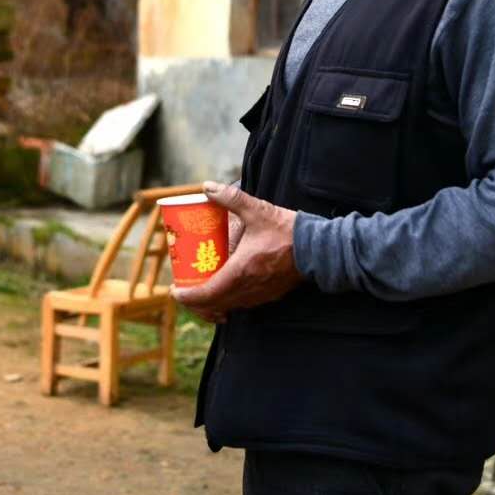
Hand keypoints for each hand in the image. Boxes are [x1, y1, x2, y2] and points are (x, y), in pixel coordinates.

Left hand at [172, 182, 302, 322]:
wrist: (320, 248)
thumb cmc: (288, 231)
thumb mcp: (257, 210)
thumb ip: (231, 198)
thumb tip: (207, 187)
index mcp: (241, 271)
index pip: (207, 294)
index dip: (188, 297)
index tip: (175, 292)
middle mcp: (248, 289)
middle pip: (214, 306)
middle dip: (196, 303)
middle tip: (185, 291)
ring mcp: (260, 295)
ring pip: (228, 308)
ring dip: (212, 304)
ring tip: (202, 291)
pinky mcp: (270, 296)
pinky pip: (243, 305)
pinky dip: (229, 302)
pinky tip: (227, 290)